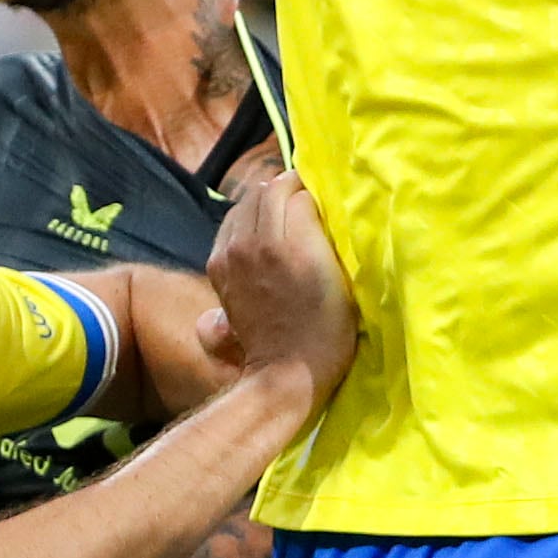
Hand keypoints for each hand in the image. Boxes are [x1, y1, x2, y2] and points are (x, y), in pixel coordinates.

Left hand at [205, 163, 357, 406]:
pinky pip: (230, 226)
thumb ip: (320, 231)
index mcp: (287, 242)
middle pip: (266, 190)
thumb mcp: (339, 276)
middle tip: (304, 199)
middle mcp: (253, 242)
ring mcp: (230, 254)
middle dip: (286, 189)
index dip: (312, 191)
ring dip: (264, 202)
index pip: (295, 190)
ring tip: (283, 213)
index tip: (323, 198)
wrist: (287, 368)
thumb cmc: (327, 326)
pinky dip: (245, 221)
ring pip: (245, 204)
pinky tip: (260, 234)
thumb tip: (307, 200)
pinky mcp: (217, 267)